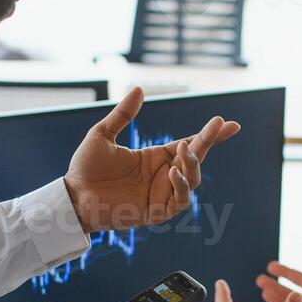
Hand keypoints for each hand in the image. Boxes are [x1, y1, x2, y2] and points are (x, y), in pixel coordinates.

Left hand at [64, 87, 241, 233]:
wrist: (73, 195)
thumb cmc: (86, 167)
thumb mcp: (103, 134)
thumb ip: (123, 114)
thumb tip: (139, 89)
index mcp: (155, 157)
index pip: (189, 144)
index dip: (210, 135)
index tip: (228, 123)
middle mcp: (163, 175)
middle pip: (196, 159)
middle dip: (209, 143)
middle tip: (217, 126)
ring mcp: (161, 194)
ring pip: (192, 180)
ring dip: (193, 164)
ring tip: (185, 151)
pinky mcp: (155, 212)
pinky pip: (179, 201)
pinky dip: (182, 186)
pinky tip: (173, 172)